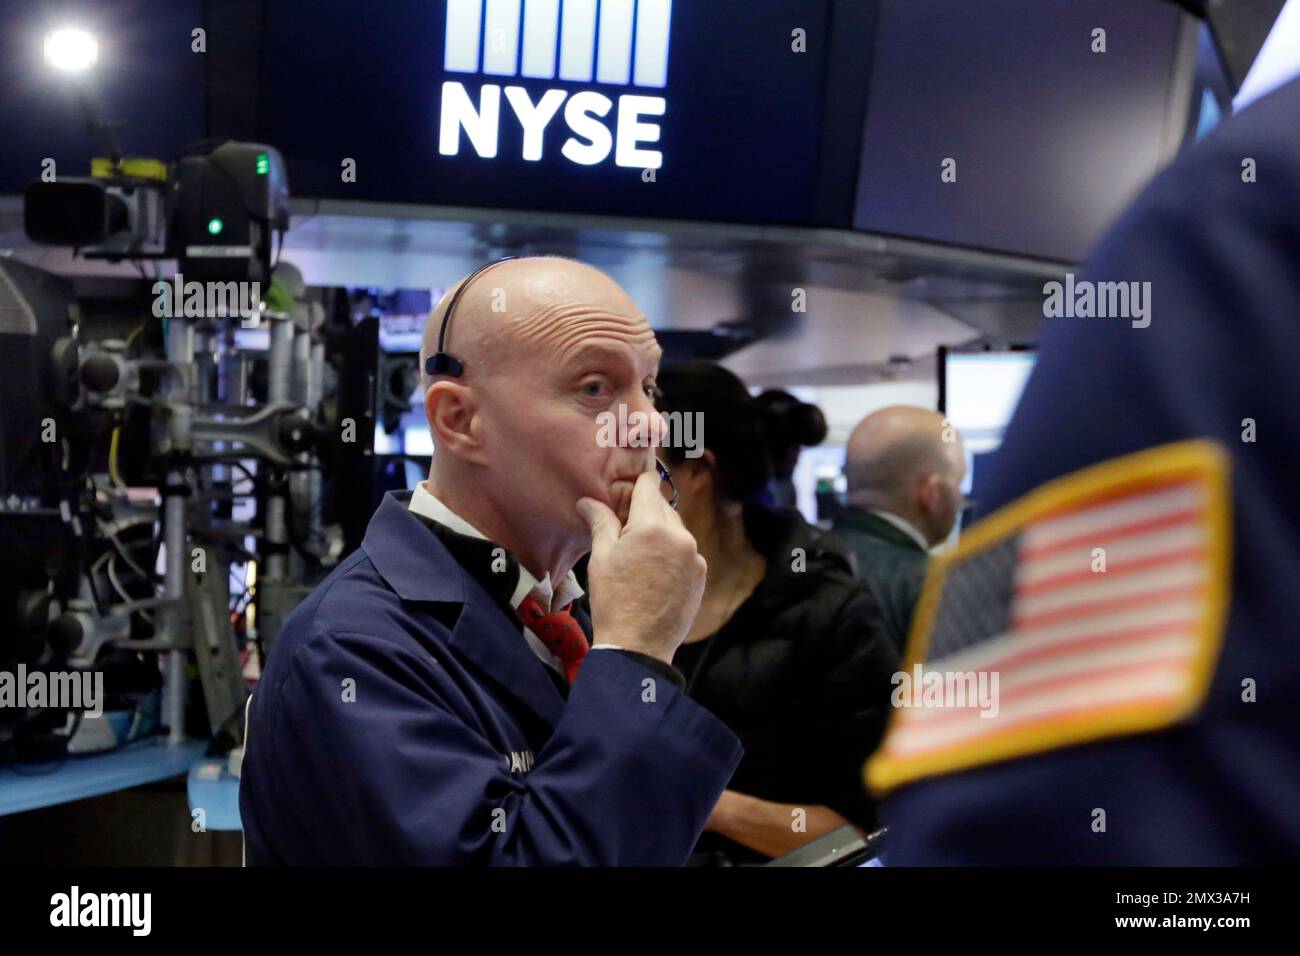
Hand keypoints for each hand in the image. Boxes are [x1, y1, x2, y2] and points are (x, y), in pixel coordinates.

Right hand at [577, 470, 706, 663]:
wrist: (638, 647)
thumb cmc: (613, 601)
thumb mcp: (602, 557)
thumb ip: (601, 522)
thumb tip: (589, 501)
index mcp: (652, 526)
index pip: (649, 485)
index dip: (637, 482)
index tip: (629, 487)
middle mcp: (680, 536)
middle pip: (663, 507)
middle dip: (645, 512)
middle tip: (625, 527)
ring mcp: (694, 556)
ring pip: (676, 530)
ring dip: (660, 534)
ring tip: (639, 556)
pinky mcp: (701, 575)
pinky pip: (686, 552)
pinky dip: (672, 554)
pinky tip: (654, 573)